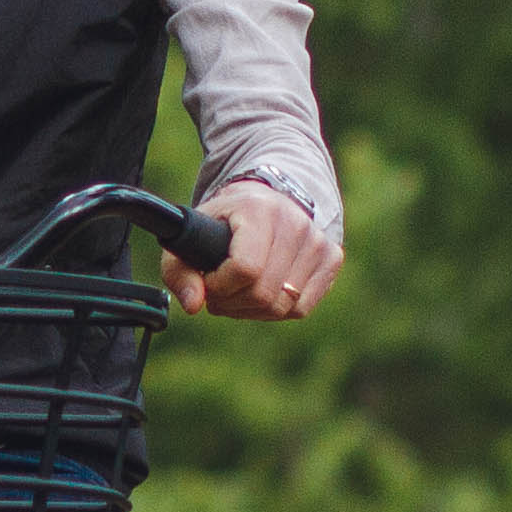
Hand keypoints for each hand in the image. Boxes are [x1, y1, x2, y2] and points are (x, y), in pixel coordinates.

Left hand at [168, 182, 339, 323]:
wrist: (264, 200)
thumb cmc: (222, 224)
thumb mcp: (191, 238)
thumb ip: (179, 272)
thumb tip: (193, 305)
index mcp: (259, 210)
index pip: (245, 269)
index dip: (221, 287)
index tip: (209, 282)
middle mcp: (295, 223)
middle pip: (263, 293)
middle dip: (232, 302)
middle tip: (220, 292)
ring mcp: (318, 241)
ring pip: (282, 305)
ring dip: (252, 310)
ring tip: (238, 293)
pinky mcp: (332, 257)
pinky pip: (301, 308)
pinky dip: (277, 311)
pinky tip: (262, 294)